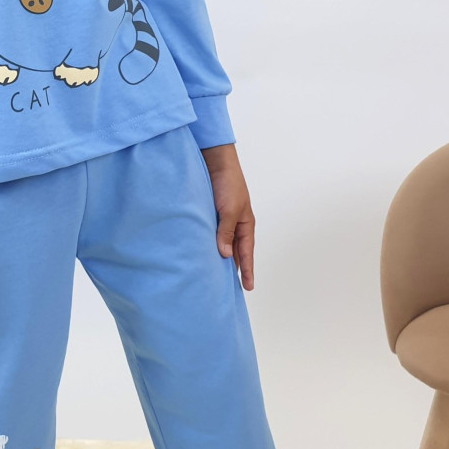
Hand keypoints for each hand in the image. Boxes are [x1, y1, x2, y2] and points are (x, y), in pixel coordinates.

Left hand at [200, 143, 255, 289]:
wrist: (215, 161)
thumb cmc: (228, 183)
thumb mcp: (229, 209)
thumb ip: (226, 232)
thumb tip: (223, 255)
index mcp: (245, 224)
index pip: (246, 253)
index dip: (247, 270)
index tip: (248, 287)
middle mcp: (234, 224)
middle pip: (234, 251)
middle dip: (232, 268)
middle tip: (227, 287)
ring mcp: (221, 219)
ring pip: (221, 243)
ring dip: (217, 256)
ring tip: (212, 275)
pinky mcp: (208, 214)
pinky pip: (209, 234)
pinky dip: (207, 244)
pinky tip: (199, 253)